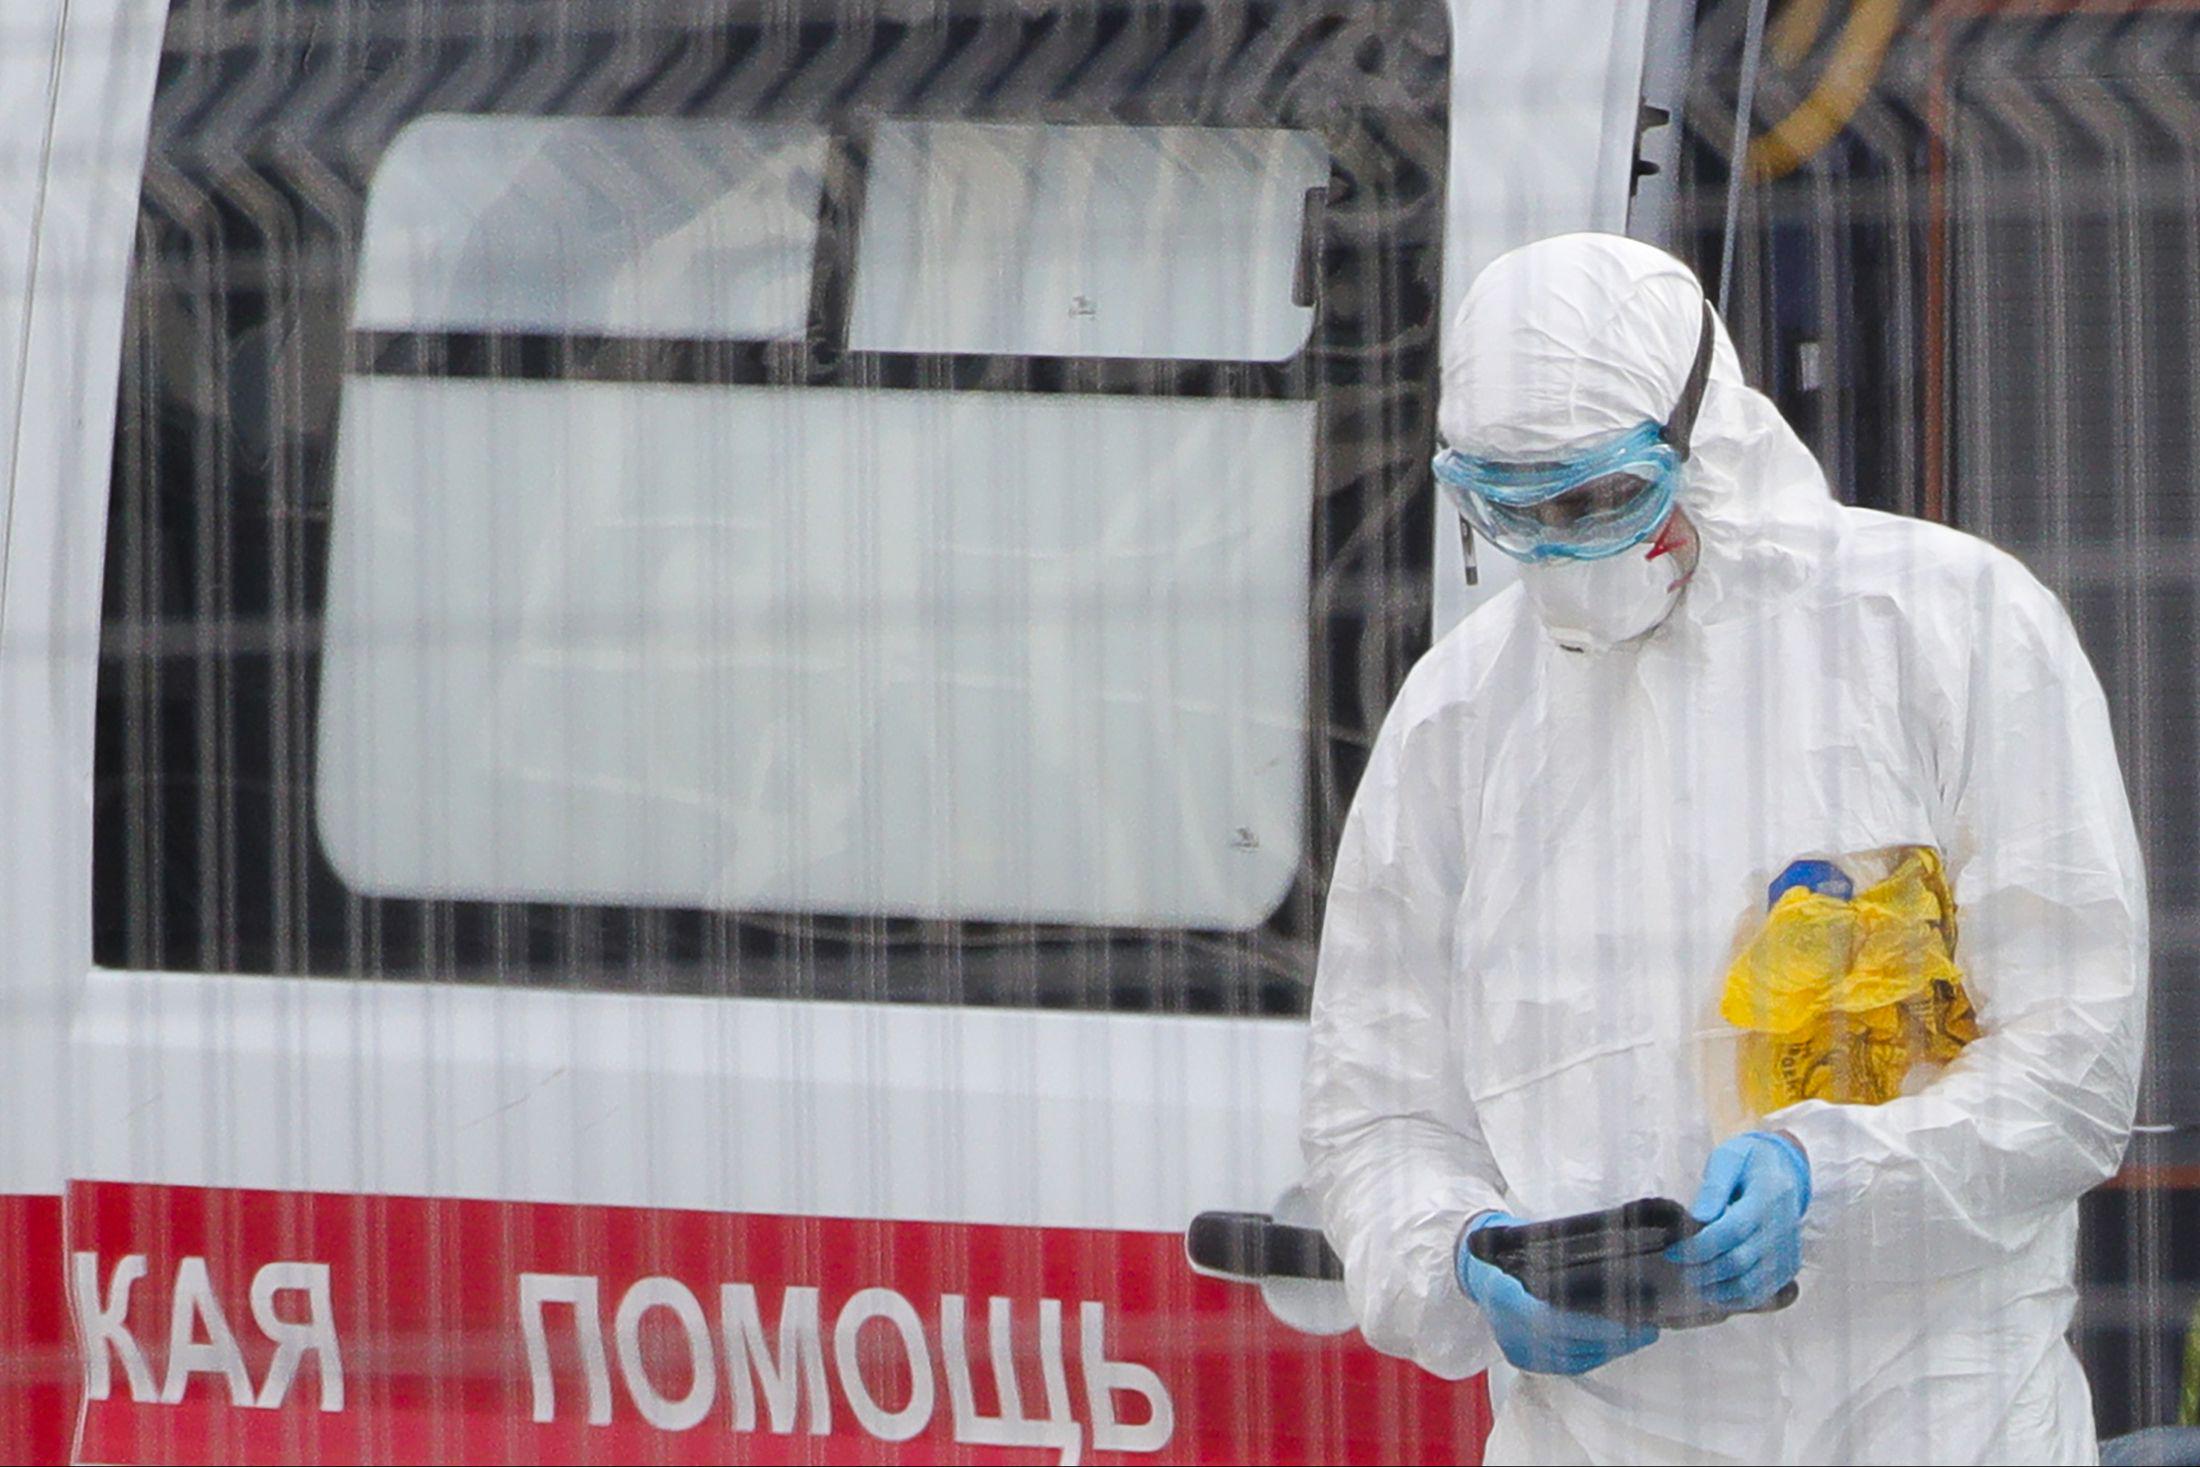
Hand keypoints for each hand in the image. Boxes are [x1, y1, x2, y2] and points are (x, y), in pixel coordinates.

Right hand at [1457, 1213, 1658, 1374]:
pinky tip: (1617, 1343)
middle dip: (1612, 1338)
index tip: (1627, 1322)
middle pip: (1566, 1342)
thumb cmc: (1505, 1250)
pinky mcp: (1523, 1359)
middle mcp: (1507, 1327)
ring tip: (1640, 1333)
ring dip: (1609, 1348)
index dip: (1589, 1326)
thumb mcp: (1525, 1241)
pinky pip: (1566, 1364)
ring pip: (1571, 1358)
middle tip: (1648, 1327)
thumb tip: (1616, 1253)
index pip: (1549, 1319)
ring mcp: (1514, 1347)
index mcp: (1502, 1293)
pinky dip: (1594, 1354)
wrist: (1474, 1271)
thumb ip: (1558, 1254)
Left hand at [1667, 1132, 1810, 1310]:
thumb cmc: (1749, 1163)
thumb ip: (1714, 1188)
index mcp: (1767, 1197)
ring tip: (1694, 1283)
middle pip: (1740, 1261)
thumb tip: (1698, 1217)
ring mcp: (1788, 1250)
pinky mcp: (1788, 1265)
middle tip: (1680, 1270)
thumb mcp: (1728, 1160)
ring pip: (1753, 1284)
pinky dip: (1737, 1298)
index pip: (1731, 1231)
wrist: (1784, 1170)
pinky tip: (1716, 1291)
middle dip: (1704, 1271)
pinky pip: (1764, 1292)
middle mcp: (1782, 1228)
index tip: (1673, 1252)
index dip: (1699, 1247)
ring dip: (1719, 1290)